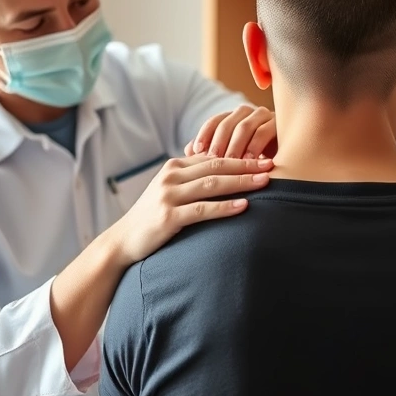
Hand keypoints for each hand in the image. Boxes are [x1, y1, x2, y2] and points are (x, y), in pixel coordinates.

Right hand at [109, 155, 272, 264]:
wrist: (124, 240)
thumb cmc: (152, 216)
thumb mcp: (170, 190)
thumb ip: (192, 178)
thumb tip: (224, 169)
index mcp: (174, 167)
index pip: (213, 157)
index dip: (240, 155)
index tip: (264, 157)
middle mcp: (170, 177)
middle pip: (216, 167)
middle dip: (246, 164)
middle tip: (271, 165)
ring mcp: (168, 196)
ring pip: (212, 184)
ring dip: (241, 182)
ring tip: (264, 181)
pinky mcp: (168, 217)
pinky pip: (202, 210)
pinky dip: (224, 207)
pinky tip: (244, 206)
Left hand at [184, 104, 276, 158]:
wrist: (285, 163)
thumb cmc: (252, 162)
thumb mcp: (229, 157)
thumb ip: (210, 152)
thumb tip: (187, 151)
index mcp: (233, 118)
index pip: (214, 121)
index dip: (204, 135)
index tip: (196, 151)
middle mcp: (248, 113)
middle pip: (227, 123)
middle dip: (218, 143)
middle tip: (211, 160)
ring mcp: (264, 116)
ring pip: (244, 127)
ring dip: (235, 146)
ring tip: (229, 163)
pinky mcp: (280, 124)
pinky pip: (264, 131)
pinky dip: (255, 146)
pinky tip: (249, 161)